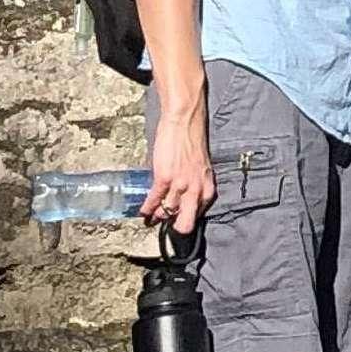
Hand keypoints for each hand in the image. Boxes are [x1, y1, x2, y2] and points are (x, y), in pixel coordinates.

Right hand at [144, 104, 214, 238]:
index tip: (178, 223)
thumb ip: (196, 185)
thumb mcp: (201, 168)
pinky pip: (154, 200)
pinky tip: (143, 212)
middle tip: (166, 228)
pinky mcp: (165, 178)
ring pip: (166, 212)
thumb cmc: (192, 142)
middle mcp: (196, 190)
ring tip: (151, 218)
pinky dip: (147, 208)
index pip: (198, 215)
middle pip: (186, 223)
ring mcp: (180, 186)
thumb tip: (185, 199)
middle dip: (176, 228)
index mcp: (207, 188)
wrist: (185, 122)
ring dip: (157, 215)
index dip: (186, 220)